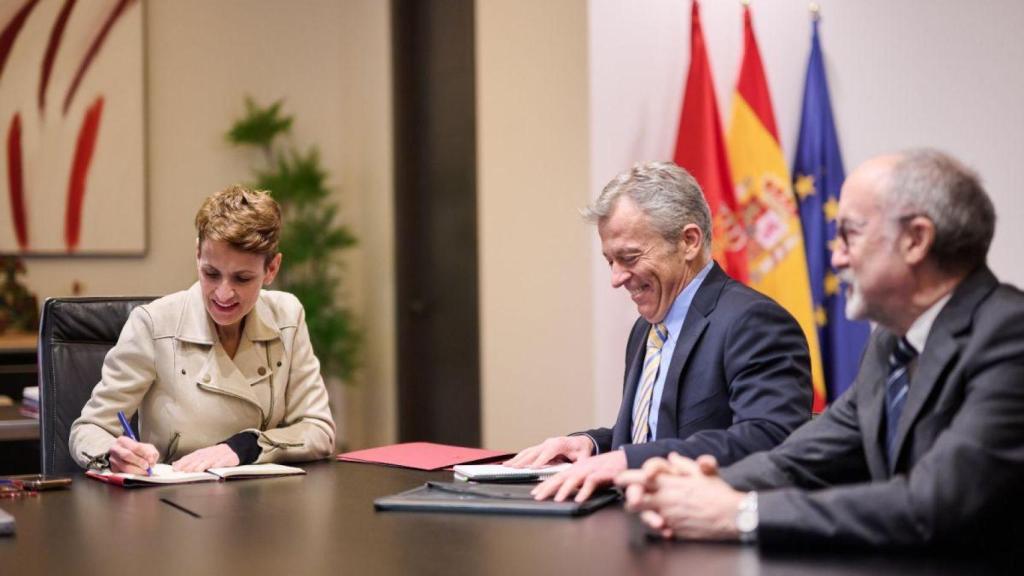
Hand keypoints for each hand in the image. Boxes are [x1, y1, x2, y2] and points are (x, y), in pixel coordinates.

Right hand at [108, 436, 158, 474]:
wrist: (123, 453)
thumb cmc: (135, 450)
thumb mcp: (145, 447)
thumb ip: (151, 452)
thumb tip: (151, 462)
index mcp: (123, 440)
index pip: (135, 447)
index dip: (145, 454)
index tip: (151, 460)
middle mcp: (115, 449)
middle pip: (127, 455)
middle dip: (139, 462)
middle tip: (147, 467)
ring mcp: (112, 459)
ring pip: (124, 466)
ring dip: (137, 470)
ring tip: (144, 471)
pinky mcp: (113, 468)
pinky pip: (123, 473)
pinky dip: (132, 474)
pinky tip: (138, 473)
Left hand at [172, 444, 239, 471]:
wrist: (234, 448)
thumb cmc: (216, 454)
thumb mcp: (203, 455)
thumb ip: (190, 460)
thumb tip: (175, 464)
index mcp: (204, 452)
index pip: (192, 456)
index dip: (184, 461)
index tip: (177, 467)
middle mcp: (211, 452)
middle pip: (200, 458)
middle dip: (191, 464)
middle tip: (184, 470)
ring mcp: (220, 455)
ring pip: (211, 459)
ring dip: (203, 465)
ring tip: (197, 470)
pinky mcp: (229, 458)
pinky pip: (224, 460)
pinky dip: (219, 463)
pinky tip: (214, 466)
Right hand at [505, 435, 593, 468]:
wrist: (580, 442)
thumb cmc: (581, 449)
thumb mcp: (584, 457)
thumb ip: (581, 464)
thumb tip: (579, 473)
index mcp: (559, 444)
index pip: (548, 452)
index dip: (540, 460)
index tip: (532, 468)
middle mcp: (549, 443)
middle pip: (534, 452)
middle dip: (523, 461)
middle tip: (513, 468)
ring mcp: (543, 445)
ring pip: (527, 452)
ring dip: (517, 459)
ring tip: (506, 466)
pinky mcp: (540, 448)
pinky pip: (527, 453)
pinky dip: (518, 458)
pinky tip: (510, 463)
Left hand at [531, 450, 626, 502]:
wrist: (624, 460)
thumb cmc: (605, 470)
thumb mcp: (587, 476)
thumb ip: (577, 484)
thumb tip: (564, 495)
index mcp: (575, 469)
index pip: (557, 477)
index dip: (545, 485)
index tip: (535, 494)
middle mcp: (580, 468)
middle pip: (561, 477)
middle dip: (548, 487)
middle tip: (538, 497)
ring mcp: (591, 469)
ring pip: (574, 478)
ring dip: (565, 489)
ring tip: (557, 499)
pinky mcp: (603, 473)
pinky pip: (592, 482)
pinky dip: (585, 491)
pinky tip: (579, 499)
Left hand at [616, 453, 743, 540]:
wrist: (732, 516)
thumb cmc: (718, 493)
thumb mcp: (702, 472)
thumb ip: (683, 464)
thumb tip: (672, 457)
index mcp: (669, 483)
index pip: (637, 479)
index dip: (626, 478)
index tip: (621, 478)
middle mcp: (665, 500)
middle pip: (633, 501)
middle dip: (630, 498)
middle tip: (633, 496)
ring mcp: (668, 517)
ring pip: (643, 516)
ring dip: (643, 513)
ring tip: (649, 510)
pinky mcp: (674, 531)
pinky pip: (659, 529)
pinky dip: (660, 526)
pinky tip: (665, 523)